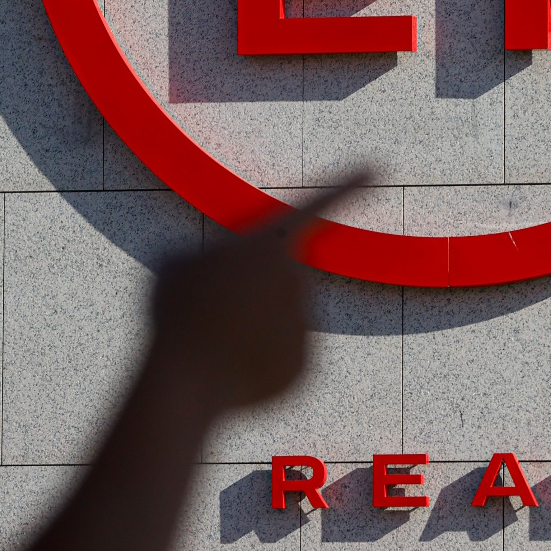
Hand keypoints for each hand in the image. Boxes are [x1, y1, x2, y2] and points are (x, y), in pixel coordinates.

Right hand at [147, 176, 368, 412]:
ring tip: (217, 341)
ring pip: (282, 319)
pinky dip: (259, 362)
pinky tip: (232, 367)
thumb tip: (214, 274)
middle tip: (215, 310)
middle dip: (256, 289)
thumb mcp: (175, 267)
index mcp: (266, 244)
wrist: (185, 383)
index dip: (346, 185)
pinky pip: (283, 355)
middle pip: (282, 277)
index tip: (375, 167)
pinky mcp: (306, 366)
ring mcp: (305, 325)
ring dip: (253, 326)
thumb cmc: (175, 316)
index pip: (315, 207)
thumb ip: (205, 259)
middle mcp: (297, 280)